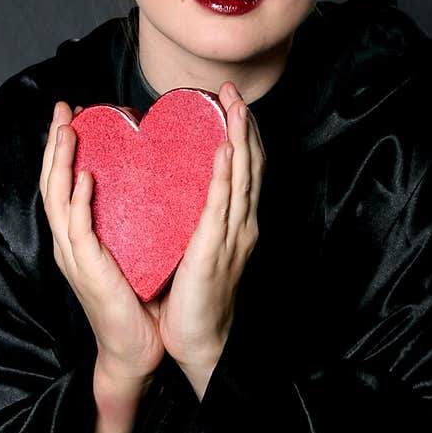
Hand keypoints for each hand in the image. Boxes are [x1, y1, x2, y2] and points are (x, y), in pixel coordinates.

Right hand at [40, 101, 163, 383]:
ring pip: (57, 201)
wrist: (136, 348)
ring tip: (67, 131)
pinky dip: (79, 202)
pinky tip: (85, 177)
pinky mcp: (88, 272)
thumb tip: (146, 186)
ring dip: (61, 164)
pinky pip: (78, 231)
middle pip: (51, 184)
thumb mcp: (131, 251)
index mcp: (78, 237)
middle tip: (62, 108)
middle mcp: (69, 243)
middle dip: (55, 144)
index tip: (74, 114)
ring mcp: (74, 257)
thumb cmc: (137, 301)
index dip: (64, 149)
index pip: (64, 183)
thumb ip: (129, 220)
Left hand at [147, 81, 265, 386]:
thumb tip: (181, 192)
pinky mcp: (215, 250)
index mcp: (236, 225)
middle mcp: (242, 226)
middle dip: (244, 126)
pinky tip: (226, 151)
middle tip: (234, 91)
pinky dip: (226, 176)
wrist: (199, 341)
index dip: (242, 135)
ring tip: (235, 107)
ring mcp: (233, 237)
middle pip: (250, 167)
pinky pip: (222, 207)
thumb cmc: (192, 300)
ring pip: (242, 179)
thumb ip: (195, 220)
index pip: (244, 171)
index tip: (231, 103)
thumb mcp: (195, 248)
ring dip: (240, 139)